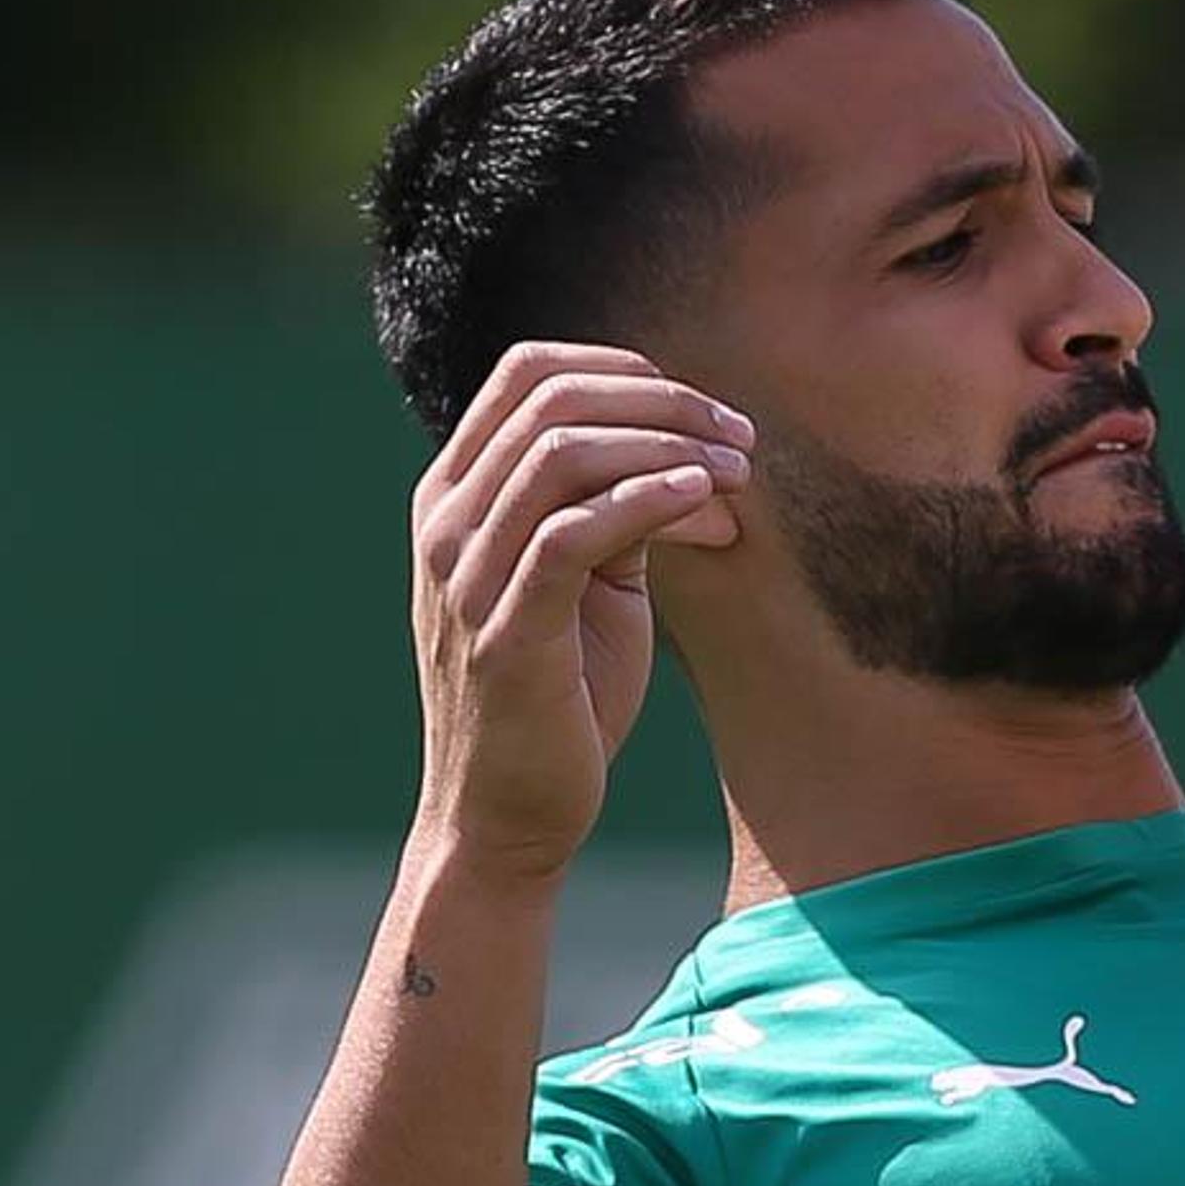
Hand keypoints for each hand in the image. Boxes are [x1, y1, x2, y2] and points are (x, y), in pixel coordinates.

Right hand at [405, 342, 753, 886]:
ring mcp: (464, 576)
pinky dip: (643, 501)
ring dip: (665, 447)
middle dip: (660, 403)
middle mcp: (445, 522)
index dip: (624, 371)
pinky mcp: (503, 632)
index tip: (706, 410)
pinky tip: (701, 502)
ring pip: (559, 455)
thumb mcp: (593, 584)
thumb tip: (701, 459)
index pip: (526, 374)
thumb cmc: (560, 696)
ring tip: (735, 471)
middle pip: (548, 399)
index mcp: (457, 496)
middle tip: (739, 436)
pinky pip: (570, 533)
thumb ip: (621, 512)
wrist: (508, 814)